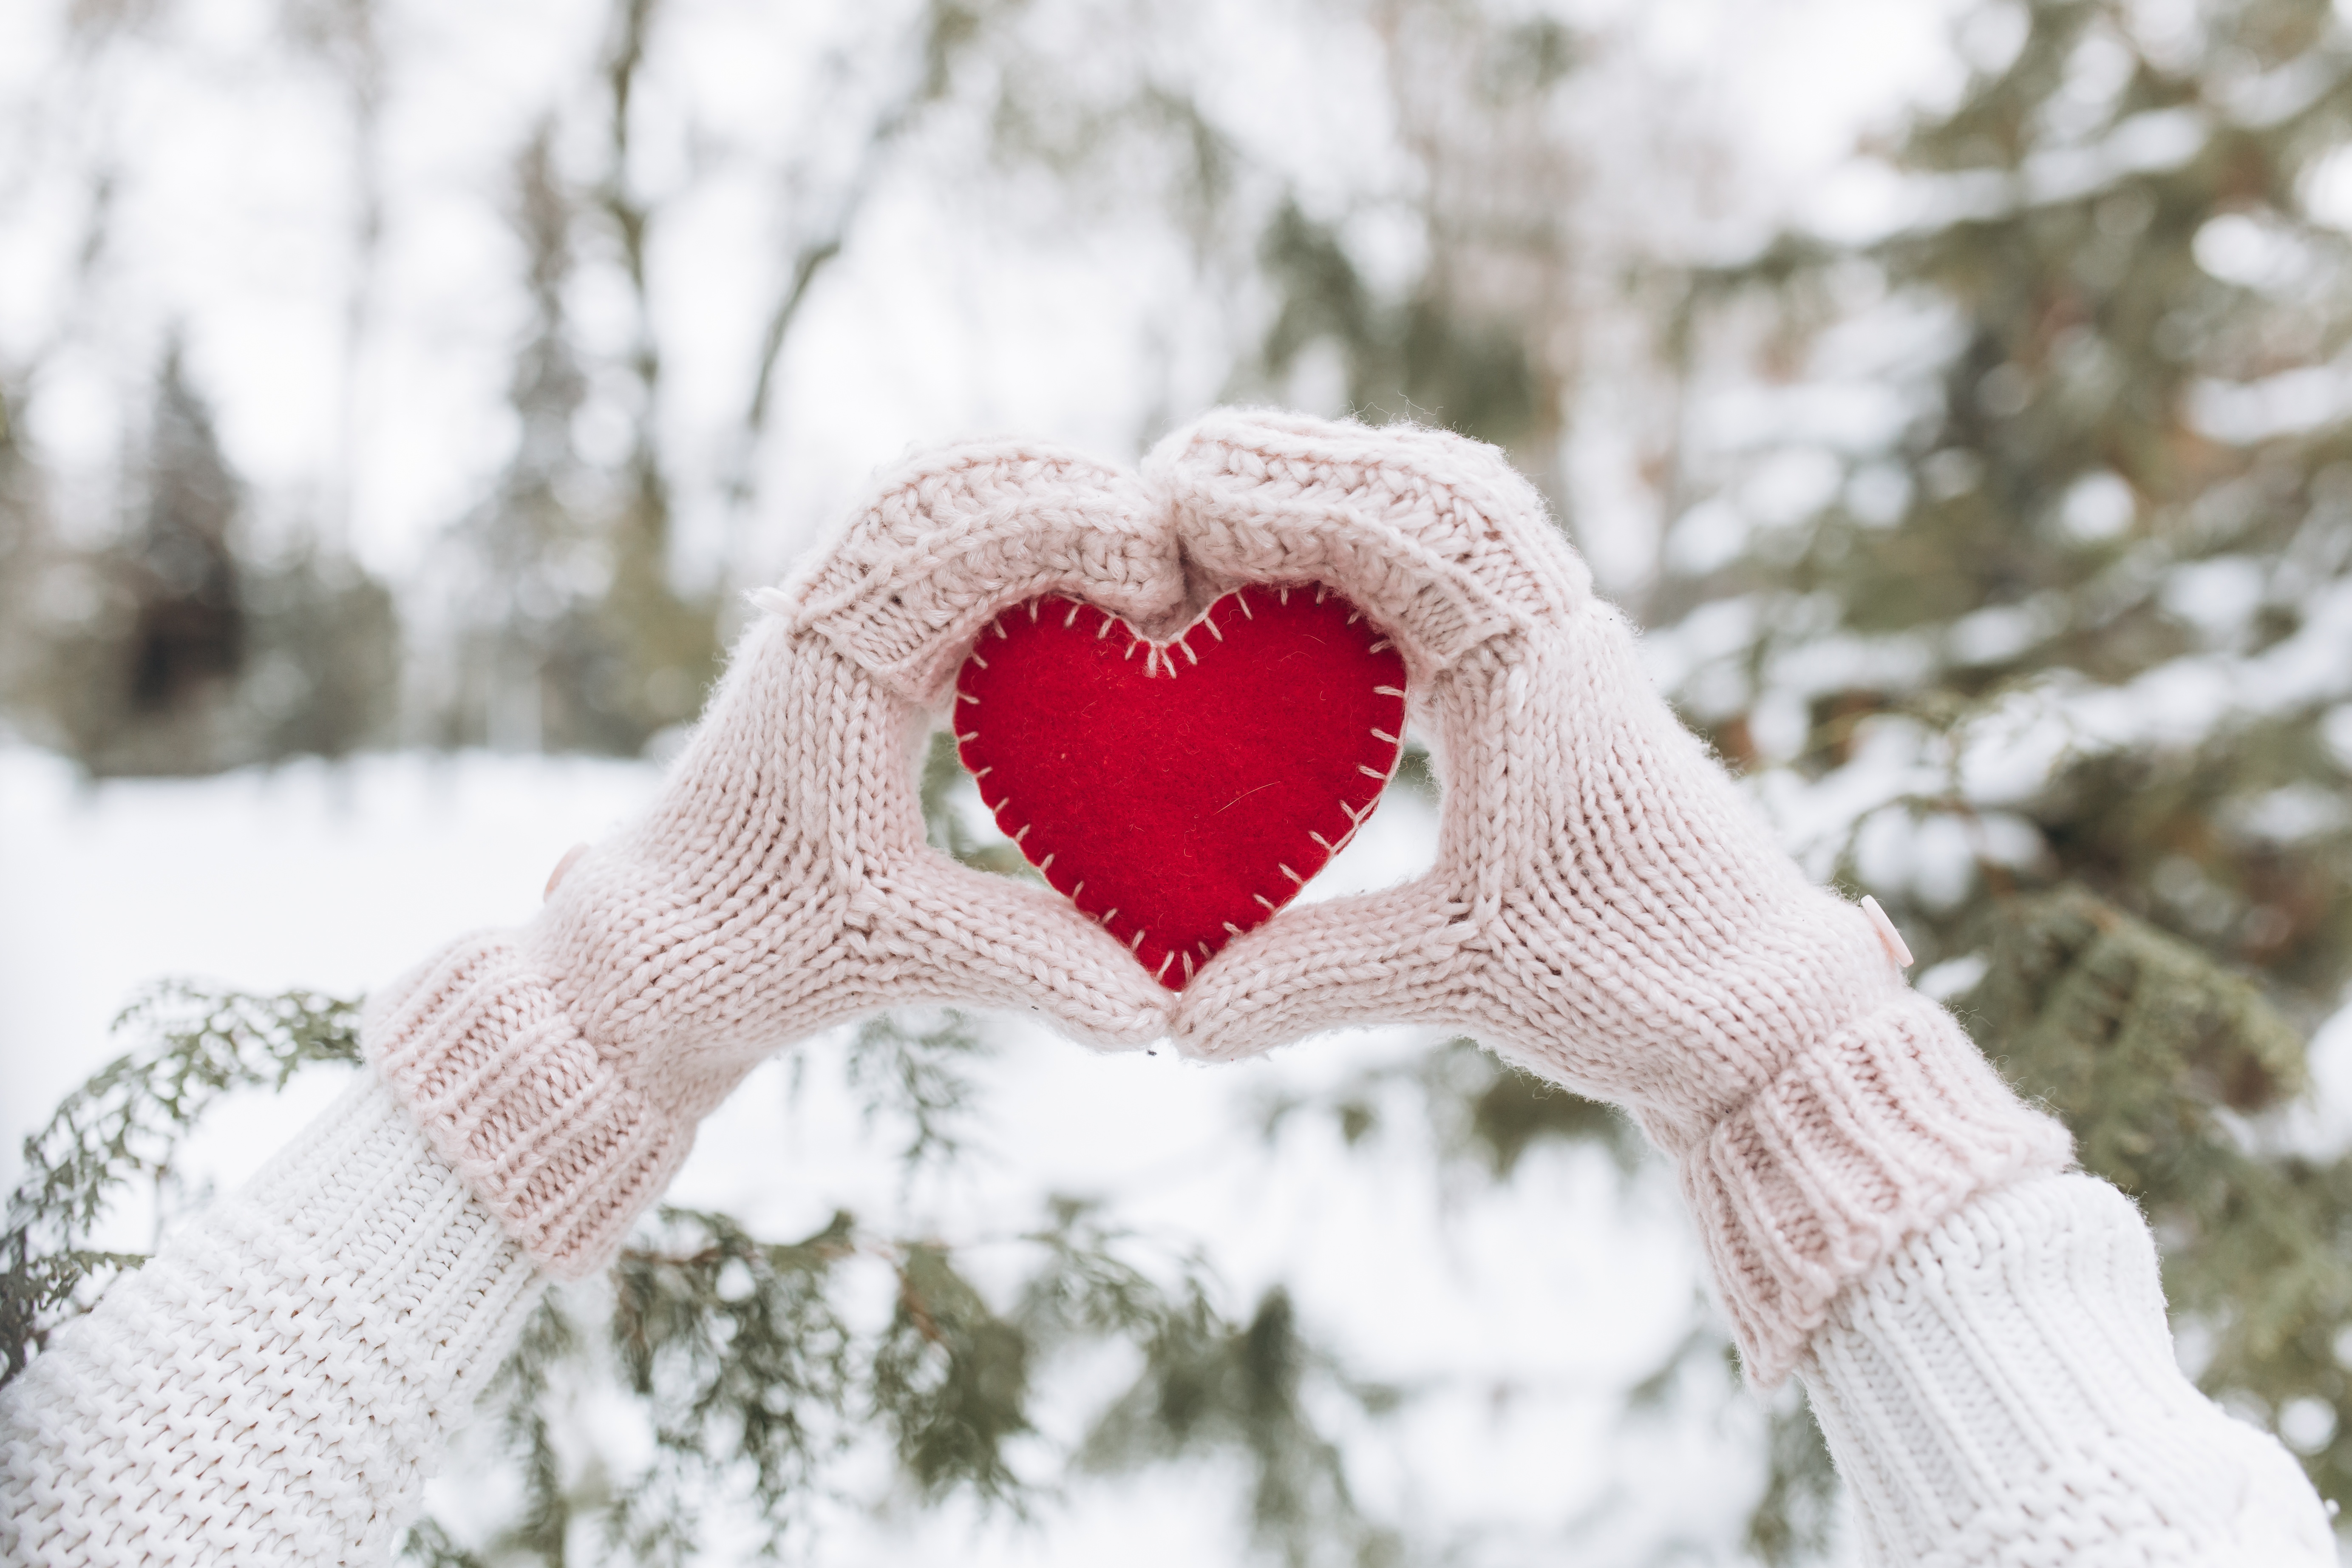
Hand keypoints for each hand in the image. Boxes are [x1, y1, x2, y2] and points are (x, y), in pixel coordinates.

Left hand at [366, 440, 1185, 1276]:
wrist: (644, 955)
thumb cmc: (754, 949)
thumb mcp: (900, 952)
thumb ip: (1031, 962)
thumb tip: (1161, 1012)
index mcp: (832, 662)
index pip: (962, 532)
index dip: (1075, 532)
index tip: (1159, 585)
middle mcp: (817, 616)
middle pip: (946, 481)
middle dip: (1067, 496)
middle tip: (1164, 556)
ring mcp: (820, 620)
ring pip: (929, 499)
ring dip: (1033, 507)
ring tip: (1130, 557)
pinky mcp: (833, 642)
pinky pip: (918, 547)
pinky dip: (1000, 542)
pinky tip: (1070, 593)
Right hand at [1152, 409, 2067, 1381]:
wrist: (1774, 1011)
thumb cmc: (1638, 985)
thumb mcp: (1460, 978)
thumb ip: (1312, 979)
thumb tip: (1178, 1018)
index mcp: (1534, 670)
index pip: (1396, 527)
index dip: (1278, 499)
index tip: (1180, 497)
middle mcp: (1561, 632)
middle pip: (1429, 484)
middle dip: (1300, 463)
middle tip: (1183, 471)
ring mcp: (1572, 647)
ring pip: (1461, 508)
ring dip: (1352, 488)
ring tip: (1239, 500)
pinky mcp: (1569, 680)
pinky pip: (1478, 563)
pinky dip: (1393, 539)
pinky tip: (1324, 575)